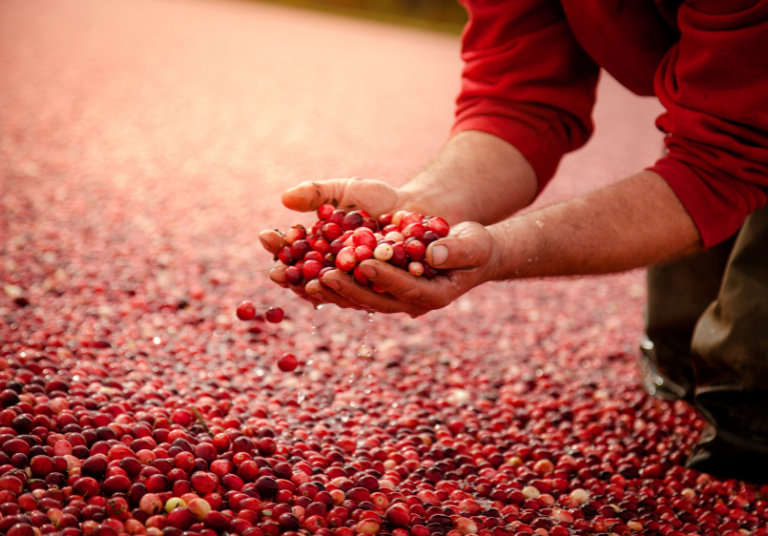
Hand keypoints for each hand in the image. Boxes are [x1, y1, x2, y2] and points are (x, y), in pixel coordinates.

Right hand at [258, 177, 431, 306]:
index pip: (293, 256)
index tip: (266, 236)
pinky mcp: (388, 294)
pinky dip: (360, 288)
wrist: (417, 206)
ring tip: (310, 280)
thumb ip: (316, 193)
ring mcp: (361, 288)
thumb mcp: (344, 191)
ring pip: (338, 294)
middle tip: (277, 269)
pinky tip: (348, 281)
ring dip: (322, 289)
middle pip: (308, 282)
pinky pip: (372, 294)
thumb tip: (285, 198)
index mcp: (320, 255)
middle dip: (292, 276)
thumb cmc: (376, 200)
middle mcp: (337, 277)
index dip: (279, 248)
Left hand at [306, 222, 497, 316]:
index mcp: (433, 296)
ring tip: (305, 280)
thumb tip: (434, 252)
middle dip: (348, 288)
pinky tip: (306, 271)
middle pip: (374, 299)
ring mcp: (392, 294)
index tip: (364, 264)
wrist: (470, 251)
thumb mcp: (474, 245)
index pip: (405, 289)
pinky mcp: (380, 284)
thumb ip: (456, 250)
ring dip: (331, 289)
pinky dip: (330, 278)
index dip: (385, 278)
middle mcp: (408, 301)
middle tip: (322, 277)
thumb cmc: (477, 247)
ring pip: (357, 295)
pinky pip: (352, 284)